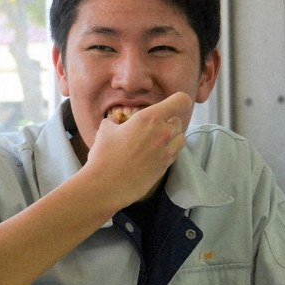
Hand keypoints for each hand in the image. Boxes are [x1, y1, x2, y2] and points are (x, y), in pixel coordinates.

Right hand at [83, 91, 189, 208]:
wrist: (105, 185)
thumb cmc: (104, 155)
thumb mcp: (106, 129)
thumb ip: (116, 122)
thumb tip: (115, 122)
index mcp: (149, 118)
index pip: (180, 101)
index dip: (179, 100)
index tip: (171, 104)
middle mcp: (162, 133)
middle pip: (178, 121)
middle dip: (168, 121)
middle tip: (153, 126)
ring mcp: (166, 152)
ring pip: (180, 138)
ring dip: (172, 137)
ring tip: (156, 140)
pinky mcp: (165, 167)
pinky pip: (174, 154)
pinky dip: (168, 151)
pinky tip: (153, 154)